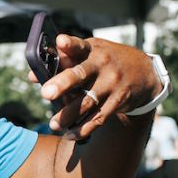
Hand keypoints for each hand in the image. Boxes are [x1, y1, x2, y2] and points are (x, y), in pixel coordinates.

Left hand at [31, 34, 162, 139]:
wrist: (145, 72)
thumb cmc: (107, 60)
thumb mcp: (90, 52)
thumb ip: (62, 62)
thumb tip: (32, 77)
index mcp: (92, 50)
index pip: (79, 45)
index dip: (69, 44)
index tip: (60, 41)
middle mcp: (102, 65)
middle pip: (80, 74)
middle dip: (62, 84)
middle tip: (46, 93)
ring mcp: (111, 83)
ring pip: (87, 101)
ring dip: (68, 115)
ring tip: (54, 124)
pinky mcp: (118, 101)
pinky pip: (99, 118)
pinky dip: (84, 129)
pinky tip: (71, 135)